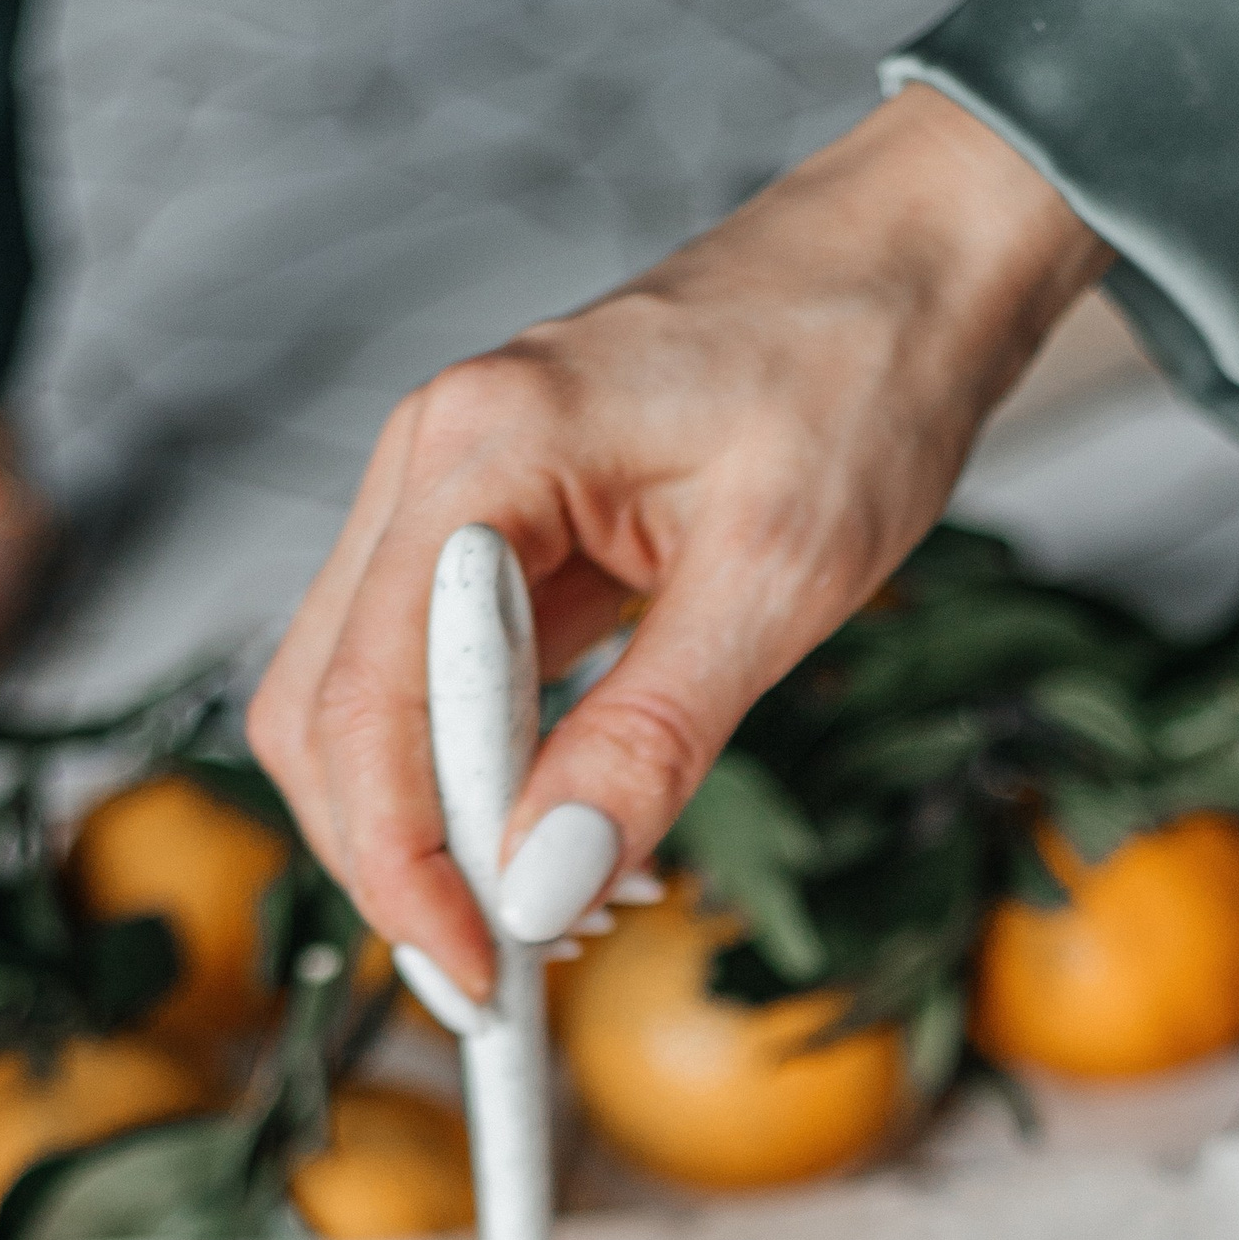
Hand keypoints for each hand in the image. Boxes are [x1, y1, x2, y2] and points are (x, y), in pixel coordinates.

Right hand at [246, 85, 1108, 1002]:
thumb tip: (544, 887)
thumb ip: (649, 737)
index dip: (403, 866)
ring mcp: (455, 499)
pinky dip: (478, 779)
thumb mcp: (781, 577)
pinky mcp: (500, 533)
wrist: (915, 259)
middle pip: (323, 712)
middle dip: (394, 863)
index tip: (476, 977)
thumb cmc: (861, 371)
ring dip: (430, 830)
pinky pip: (437, 682)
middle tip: (502, 980)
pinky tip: (567, 834)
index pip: (369, 703)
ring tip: (549, 916)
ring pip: (360, 706)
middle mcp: (433, 466)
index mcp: (480, 451)